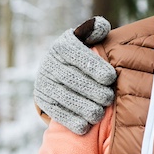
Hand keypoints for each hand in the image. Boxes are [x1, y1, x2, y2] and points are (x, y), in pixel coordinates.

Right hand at [34, 17, 116, 134]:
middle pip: (71, 79)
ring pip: (64, 97)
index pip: (76, 55)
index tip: (110, 77)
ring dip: (82, 107)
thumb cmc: (84, 55)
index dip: (94, 67)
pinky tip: (85, 126)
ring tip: (99, 113)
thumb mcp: (88, 40)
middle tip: (108, 98)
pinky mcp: (43, 100)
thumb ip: (96, 30)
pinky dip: (70, 120)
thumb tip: (101, 27)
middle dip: (92, 90)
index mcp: (62, 46)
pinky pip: (56, 112)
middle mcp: (49, 63)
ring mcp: (44, 82)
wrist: (60, 72)